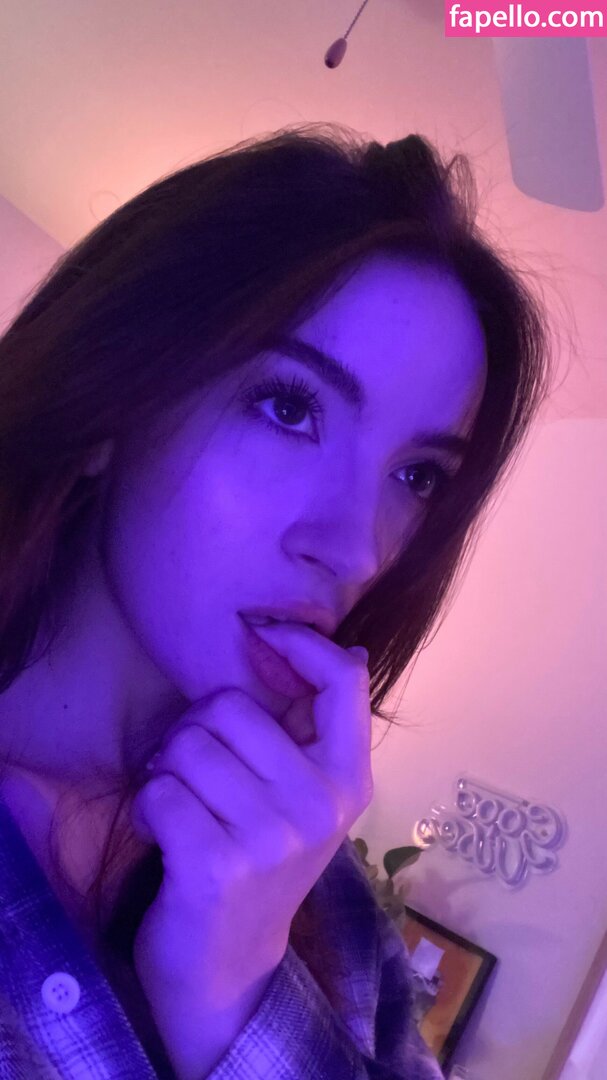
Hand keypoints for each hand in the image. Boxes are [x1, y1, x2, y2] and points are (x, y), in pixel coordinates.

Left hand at [129, 626, 372, 1075]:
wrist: (227, 965)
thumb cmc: (261, 863)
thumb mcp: (304, 798)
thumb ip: (316, 730)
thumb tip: (348, 649)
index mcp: (348, 780)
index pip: (342, 683)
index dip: (301, 644)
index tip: (265, 637)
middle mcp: (319, 805)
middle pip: (231, 706)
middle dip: (194, 729)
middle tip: (196, 770)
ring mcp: (271, 837)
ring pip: (187, 745)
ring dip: (166, 773)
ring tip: (182, 806)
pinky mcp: (216, 864)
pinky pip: (159, 791)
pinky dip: (148, 807)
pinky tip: (164, 834)